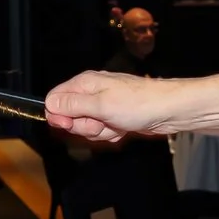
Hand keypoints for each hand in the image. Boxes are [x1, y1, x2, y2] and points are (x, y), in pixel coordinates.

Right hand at [43, 69, 218, 141]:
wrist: (169, 110)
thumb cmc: (139, 104)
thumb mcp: (100, 105)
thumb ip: (73, 105)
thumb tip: (49, 104)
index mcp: (84, 83)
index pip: (55, 100)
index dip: (59, 116)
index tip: (71, 124)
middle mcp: (92, 93)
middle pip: (70, 117)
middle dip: (85, 126)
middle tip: (102, 122)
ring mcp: (104, 106)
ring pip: (87, 127)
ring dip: (100, 132)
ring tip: (117, 124)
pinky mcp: (114, 117)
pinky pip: (102, 131)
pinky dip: (111, 134)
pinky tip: (123, 128)